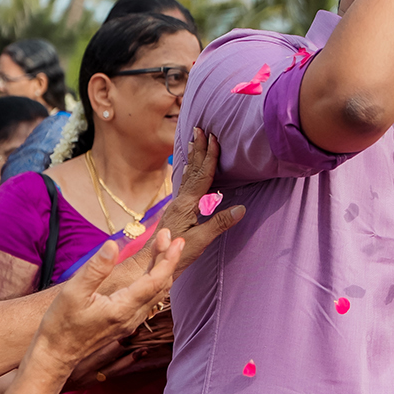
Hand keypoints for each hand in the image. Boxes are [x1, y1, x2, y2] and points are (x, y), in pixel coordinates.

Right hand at [31, 231, 184, 375]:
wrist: (55, 355)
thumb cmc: (61, 325)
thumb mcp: (73, 292)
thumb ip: (96, 268)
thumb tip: (113, 244)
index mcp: (123, 308)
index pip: (156, 281)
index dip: (168, 258)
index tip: (175, 238)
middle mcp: (133, 317)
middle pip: (161, 285)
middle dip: (167, 258)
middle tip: (167, 236)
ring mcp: (131, 321)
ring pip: (157, 292)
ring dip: (162, 268)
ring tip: (161, 246)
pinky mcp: (125, 322)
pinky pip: (149, 298)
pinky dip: (154, 279)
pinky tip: (148, 268)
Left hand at [150, 128, 241, 274]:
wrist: (151, 265)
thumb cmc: (176, 253)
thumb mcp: (201, 241)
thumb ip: (220, 223)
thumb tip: (242, 207)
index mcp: (187, 204)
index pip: (202, 176)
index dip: (210, 157)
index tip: (214, 138)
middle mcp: (180, 200)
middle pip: (193, 170)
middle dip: (198, 149)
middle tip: (200, 128)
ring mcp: (177, 204)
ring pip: (188, 175)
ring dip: (194, 157)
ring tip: (196, 141)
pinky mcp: (177, 210)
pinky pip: (186, 184)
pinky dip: (192, 171)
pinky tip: (192, 170)